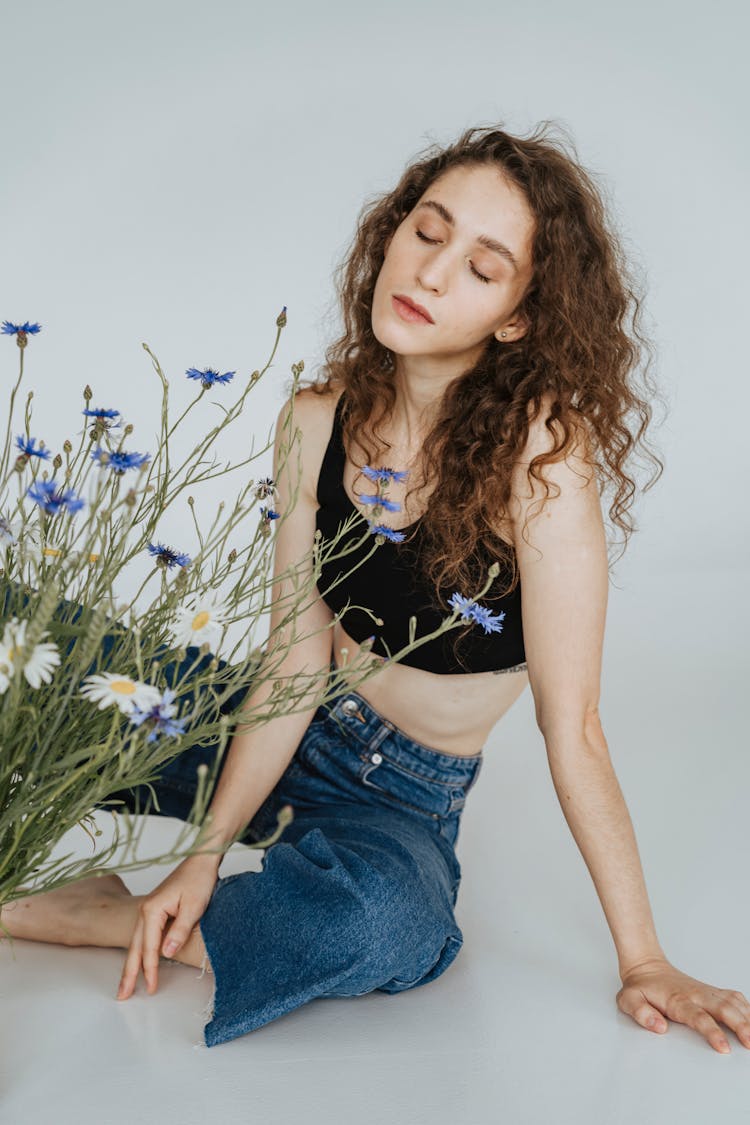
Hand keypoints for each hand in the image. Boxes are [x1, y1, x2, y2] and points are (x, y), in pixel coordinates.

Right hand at [116, 855, 219, 999]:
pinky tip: (138, 963)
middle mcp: (145, 910)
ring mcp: (147, 910)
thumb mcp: (193, 907)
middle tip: (122, 995)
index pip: (149, 948)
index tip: (152, 988)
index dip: (151, 970)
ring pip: (136, 943)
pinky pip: (143, 935)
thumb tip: (165, 953)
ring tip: (125, 985)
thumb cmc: (198, 879)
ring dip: (131, 964)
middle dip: (128, 973)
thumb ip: (179, 931)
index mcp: (152, 910)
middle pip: (134, 947)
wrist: (201, 860)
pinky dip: (139, 952)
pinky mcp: (154, 910)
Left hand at [616, 956, 749, 1053]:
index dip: (712, 1032)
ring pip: (733, 1001)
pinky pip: (734, 997)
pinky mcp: (711, 991)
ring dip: (747, 1017)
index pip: (698, 1017)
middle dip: (741, 1026)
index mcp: (677, 1000)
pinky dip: (747, 1008)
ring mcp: (705, 991)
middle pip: (724, 1008)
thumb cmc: (640, 987)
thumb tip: (659, 1026)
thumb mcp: (628, 1000)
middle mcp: (696, 994)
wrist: (646, 966)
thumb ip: (640, 1013)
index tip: (724, 1047)